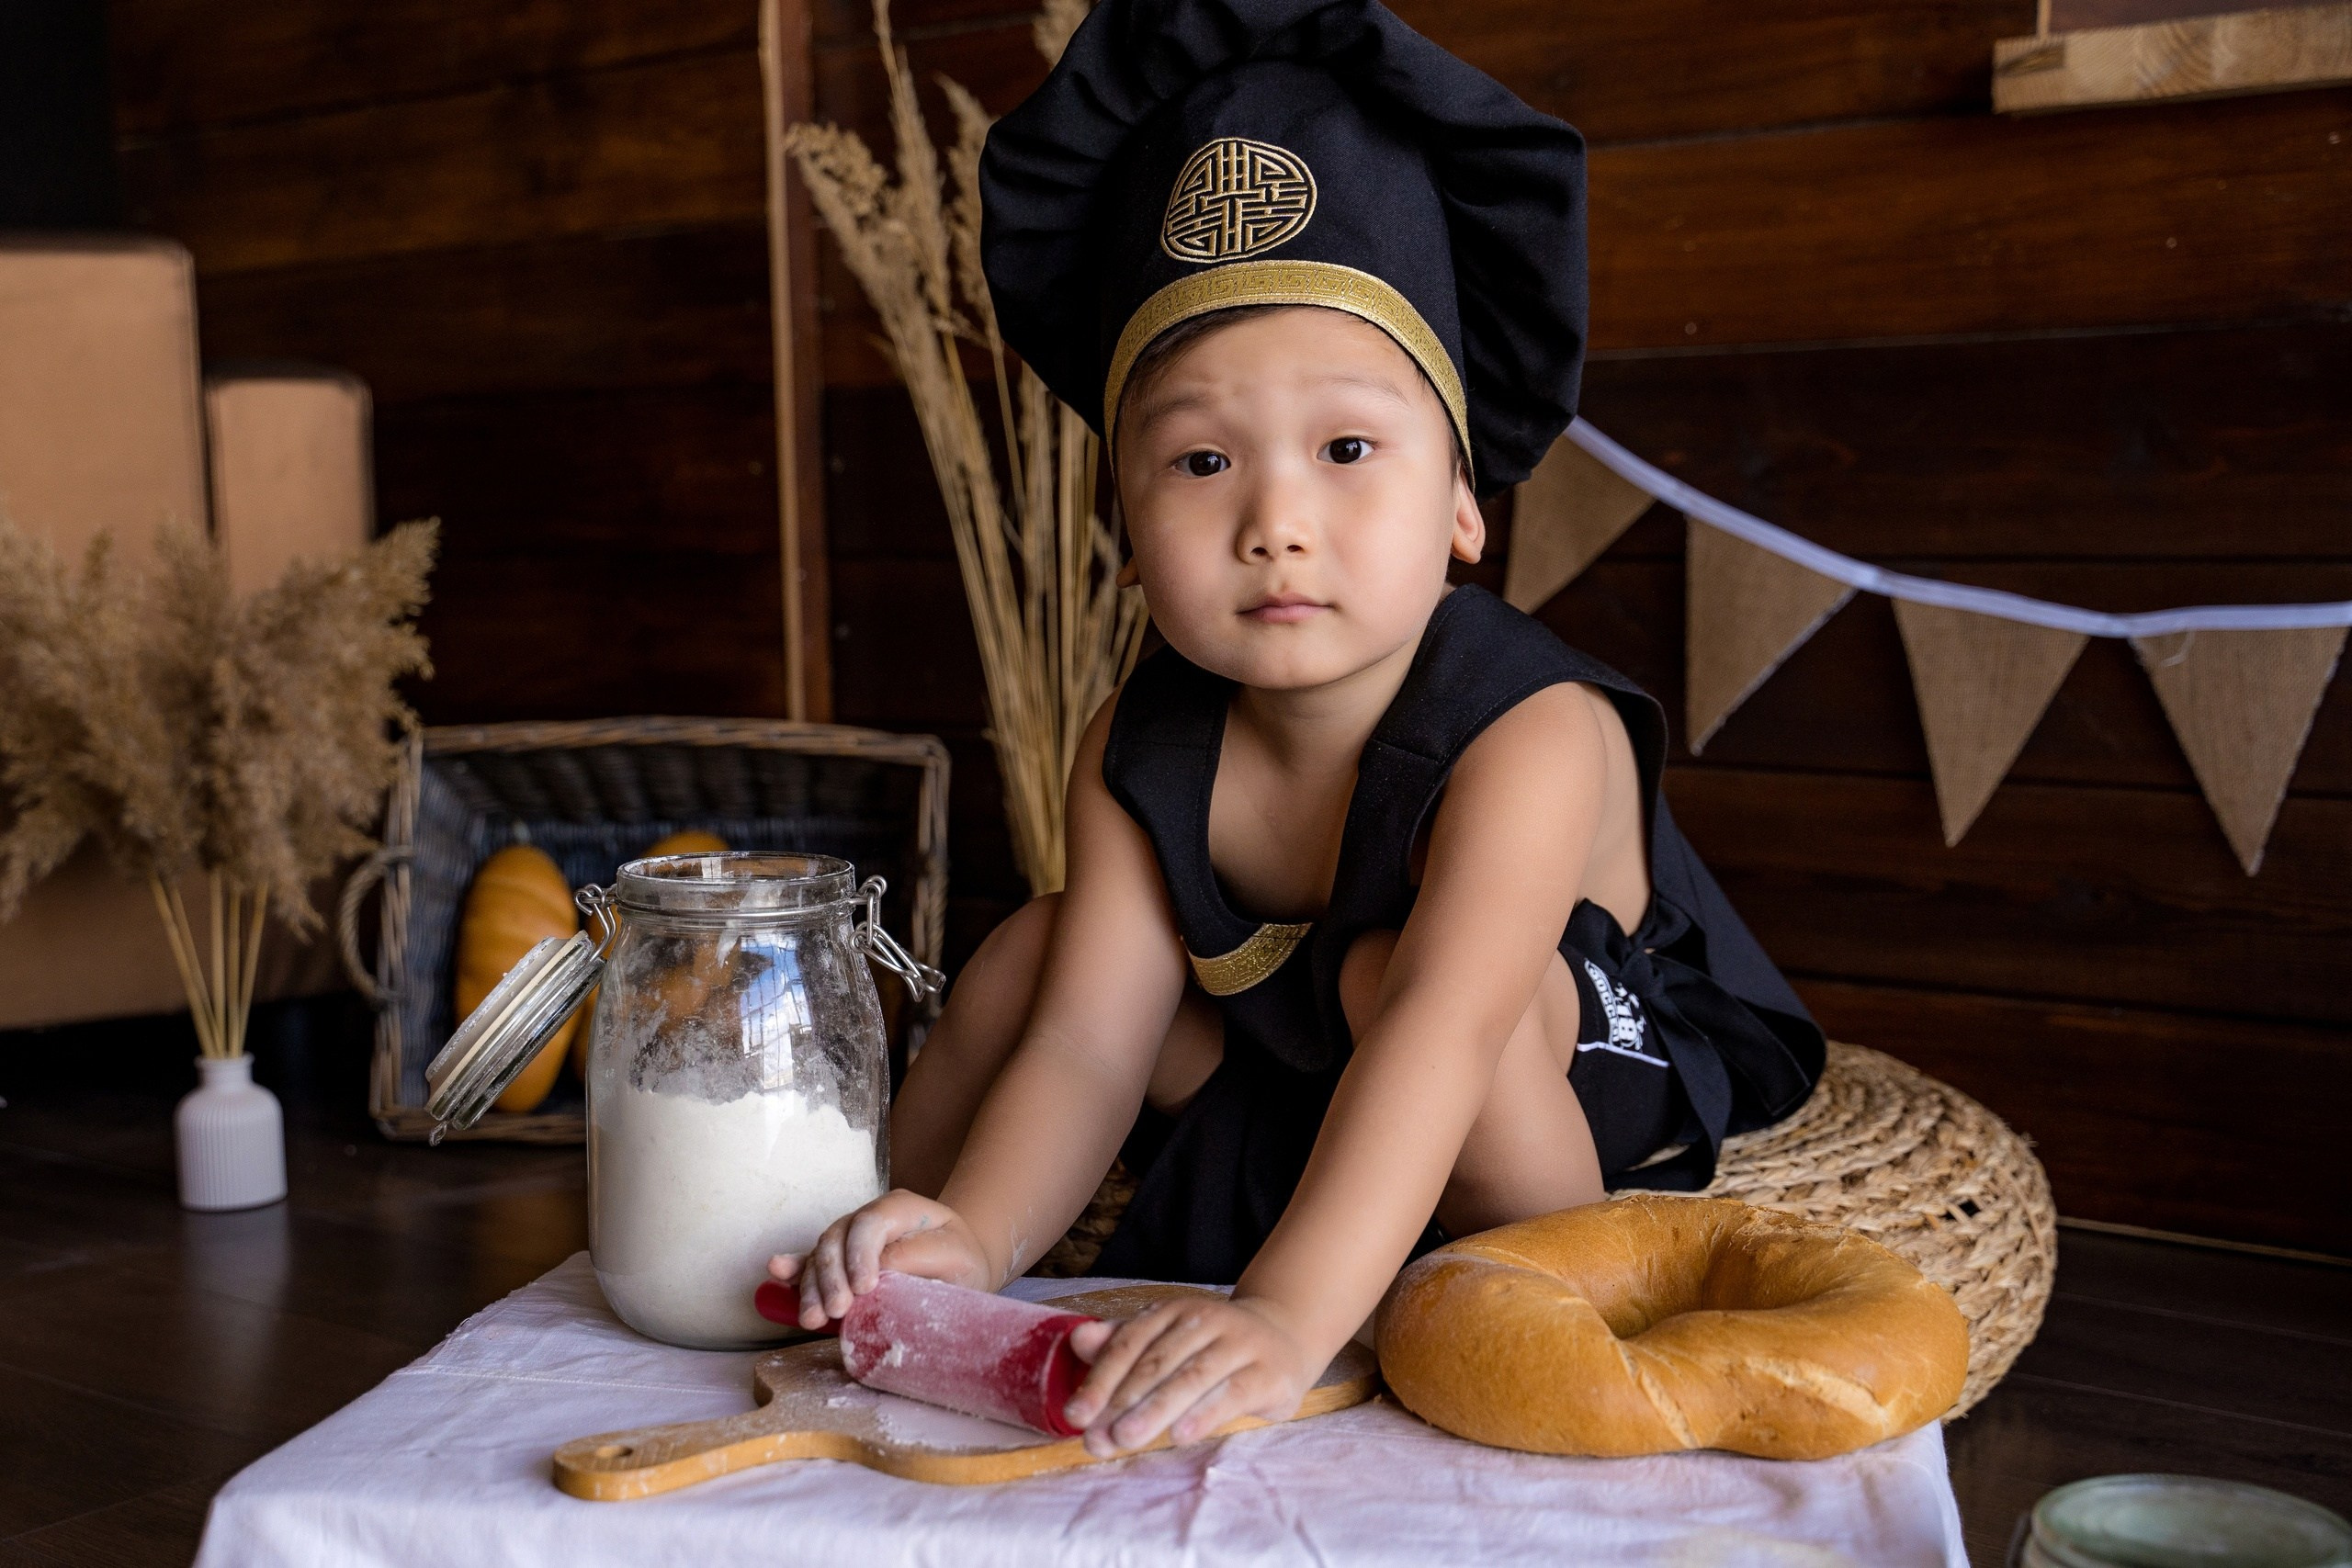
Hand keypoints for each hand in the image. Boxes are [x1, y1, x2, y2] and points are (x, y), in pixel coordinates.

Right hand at [767, 1189, 991, 1329]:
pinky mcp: (839, 1261)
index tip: (865, 1289)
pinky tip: (777, 1275)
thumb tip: (881, 1270)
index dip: (861, 1254)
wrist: (960, 1262)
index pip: (871, 1223)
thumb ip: (919, 1257)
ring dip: (812, 1287)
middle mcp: (868, 1218)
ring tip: (812, 1319)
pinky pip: (811, 1262)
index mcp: (900, 1208)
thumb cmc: (961, 1259)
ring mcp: (849, 1238)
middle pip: (837, 1237)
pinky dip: (794, 1271)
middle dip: (832, 1276)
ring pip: (820, 1254)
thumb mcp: (955, 1256)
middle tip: (837, 1311)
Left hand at [1062, 1294, 1318, 1456]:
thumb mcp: (1167, 1340)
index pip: (1129, 1344)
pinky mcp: (1268, 1372)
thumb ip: (1122, 1343)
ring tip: (1126, 1438)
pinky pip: (1233, 1393)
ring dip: (1155, 1409)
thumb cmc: (1212, 1347)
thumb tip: (1078, 1339)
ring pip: (1191, 1377)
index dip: (1100, 1380)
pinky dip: (1205, 1414)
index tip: (1075, 1416)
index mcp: (1173, 1311)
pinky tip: (1180, 1435)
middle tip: (1096, 1439)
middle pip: (1156, 1363)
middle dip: (1122, 1403)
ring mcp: (1240, 1344)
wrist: (1285, 1337)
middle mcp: (1205, 1320)